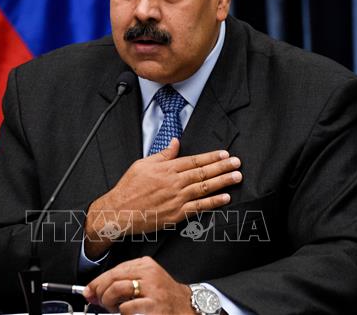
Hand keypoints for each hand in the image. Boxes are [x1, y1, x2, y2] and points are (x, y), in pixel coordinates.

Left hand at [83, 256, 195, 313]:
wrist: (186, 308)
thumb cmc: (164, 297)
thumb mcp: (146, 282)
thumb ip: (123, 283)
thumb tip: (95, 291)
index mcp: (146, 265)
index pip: (115, 269)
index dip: (98, 280)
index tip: (89, 290)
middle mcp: (149, 273)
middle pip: (113, 277)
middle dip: (99, 291)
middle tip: (96, 301)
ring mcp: (151, 289)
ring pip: (116, 289)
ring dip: (108, 302)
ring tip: (113, 308)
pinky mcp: (152, 305)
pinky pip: (125, 307)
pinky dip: (121, 312)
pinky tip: (127, 313)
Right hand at [84, 138, 241, 257]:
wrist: (119, 212)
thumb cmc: (129, 187)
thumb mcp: (142, 164)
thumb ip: (162, 154)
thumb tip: (175, 142)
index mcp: (167, 169)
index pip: (194, 160)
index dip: (212, 157)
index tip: (225, 153)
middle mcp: (174, 182)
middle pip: (203, 173)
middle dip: (223, 167)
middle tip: (237, 163)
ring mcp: (177, 199)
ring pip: (204, 188)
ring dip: (223, 182)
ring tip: (237, 177)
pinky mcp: (176, 215)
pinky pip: (199, 207)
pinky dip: (213, 202)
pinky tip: (225, 198)